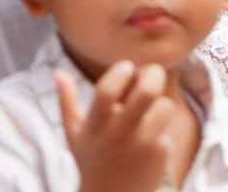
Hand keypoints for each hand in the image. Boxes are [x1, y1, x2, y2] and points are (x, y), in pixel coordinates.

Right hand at [56, 62, 186, 191]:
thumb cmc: (93, 161)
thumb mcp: (75, 135)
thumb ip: (66, 102)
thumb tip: (58, 72)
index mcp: (95, 126)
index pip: (107, 90)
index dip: (121, 71)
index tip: (127, 67)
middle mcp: (117, 135)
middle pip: (146, 93)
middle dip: (154, 75)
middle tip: (153, 73)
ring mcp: (140, 145)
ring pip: (164, 106)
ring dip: (161, 104)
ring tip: (151, 111)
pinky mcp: (158, 154)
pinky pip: (169, 127)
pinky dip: (164, 128)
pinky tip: (152, 141)